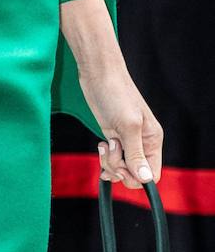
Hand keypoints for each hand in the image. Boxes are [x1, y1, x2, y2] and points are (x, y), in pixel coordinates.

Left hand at [78, 64, 163, 188]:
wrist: (98, 73)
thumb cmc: (116, 93)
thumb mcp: (128, 125)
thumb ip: (136, 154)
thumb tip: (145, 179)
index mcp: (153, 140)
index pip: (152, 174)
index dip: (136, 178)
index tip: (122, 168)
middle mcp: (142, 142)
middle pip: (134, 173)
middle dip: (119, 169)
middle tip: (111, 150)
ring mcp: (126, 139)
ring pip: (122, 167)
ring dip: (110, 162)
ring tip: (105, 144)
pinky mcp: (113, 135)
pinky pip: (112, 158)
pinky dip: (105, 158)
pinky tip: (101, 146)